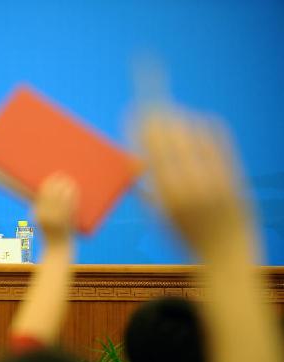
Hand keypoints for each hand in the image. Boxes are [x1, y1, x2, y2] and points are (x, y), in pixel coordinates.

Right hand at [34, 173, 78, 243]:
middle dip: (57, 183)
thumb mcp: (40, 220)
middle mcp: (47, 216)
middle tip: (61, 174)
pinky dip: (72, 196)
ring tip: (69, 179)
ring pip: (62, 198)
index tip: (52, 176)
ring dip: (66, 187)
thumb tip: (44, 191)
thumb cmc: (49, 232)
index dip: (48, 184)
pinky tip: (75, 189)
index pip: (42, 195)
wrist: (57, 248)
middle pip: (52, 195)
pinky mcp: (67, 221)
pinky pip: (70, 205)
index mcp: (39, 214)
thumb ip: (41, 207)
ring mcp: (58, 219)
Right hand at [137, 110, 255, 260]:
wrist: (225, 253)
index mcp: (164, 195)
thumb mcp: (157, 219)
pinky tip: (197, 121)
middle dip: (157, 114)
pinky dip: (204, 125)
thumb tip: (133, 161)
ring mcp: (214, 179)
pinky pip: (217, 139)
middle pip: (170, 135)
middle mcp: (189, 185)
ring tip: (172, 114)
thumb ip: (144, 190)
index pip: (149, 149)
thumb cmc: (185, 237)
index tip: (134, 111)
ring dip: (179, 118)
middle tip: (151, 103)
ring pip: (193, 133)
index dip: (141, 125)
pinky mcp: (232, 174)